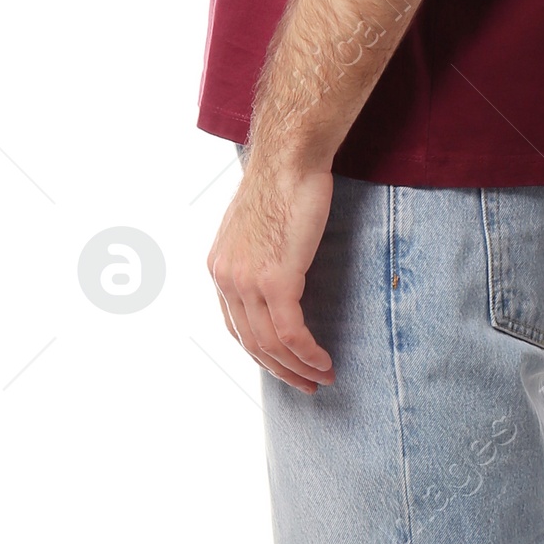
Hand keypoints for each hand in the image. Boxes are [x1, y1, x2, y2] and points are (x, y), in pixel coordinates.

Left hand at [208, 151, 334, 391]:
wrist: (290, 158)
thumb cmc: (283, 183)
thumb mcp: (257, 226)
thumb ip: (257, 256)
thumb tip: (275, 272)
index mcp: (219, 267)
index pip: (236, 326)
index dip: (261, 352)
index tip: (285, 365)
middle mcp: (226, 278)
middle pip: (251, 342)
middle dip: (280, 370)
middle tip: (306, 384)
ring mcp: (248, 281)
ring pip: (271, 343)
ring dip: (298, 367)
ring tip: (322, 377)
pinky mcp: (276, 280)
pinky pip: (291, 332)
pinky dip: (308, 353)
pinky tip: (324, 361)